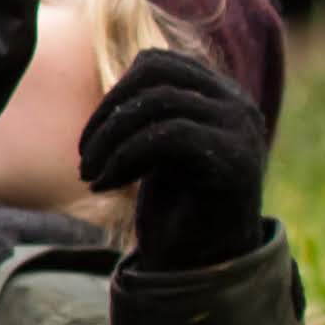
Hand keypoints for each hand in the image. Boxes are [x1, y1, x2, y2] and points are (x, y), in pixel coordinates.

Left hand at [73, 50, 270, 270]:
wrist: (202, 262)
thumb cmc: (174, 204)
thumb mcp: (153, 147)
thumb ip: (144, 110)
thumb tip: (112, 91)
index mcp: (218, 95)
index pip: (156, 62)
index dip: (113, 94)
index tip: (90, 138)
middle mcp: (236, 105)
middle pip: (156, 75)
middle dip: (108, 114)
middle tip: (83, 158)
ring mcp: (241, 130)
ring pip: (159, 103)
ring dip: (111, 139)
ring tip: (90, 173)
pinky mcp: (237, 160)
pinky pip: (170, 135)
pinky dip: (126, 157)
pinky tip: (107, 184)